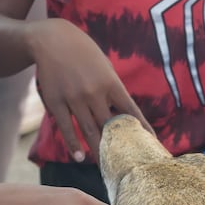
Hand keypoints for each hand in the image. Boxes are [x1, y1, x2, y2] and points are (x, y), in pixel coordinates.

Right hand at [30, 19, 151, 162]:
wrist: (52, 39)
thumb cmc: (83, 52)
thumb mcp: (104, 65)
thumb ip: (111, 89)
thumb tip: (120, 113)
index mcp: (111, 83)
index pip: (131, 111)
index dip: (143, 129)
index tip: (152, 143)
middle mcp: (94, 93)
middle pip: (110, 127)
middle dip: (119, 146)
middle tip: (126, 163)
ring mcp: (74, 98)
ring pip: (88, 131)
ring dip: (97, 150)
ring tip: (105, 165)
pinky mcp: (56, 102)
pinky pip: (66, 128)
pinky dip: (73, 144)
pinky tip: (80, 156)